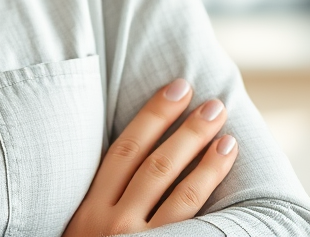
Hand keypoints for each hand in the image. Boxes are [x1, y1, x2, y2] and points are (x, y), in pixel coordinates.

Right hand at [64, 79, 237, 235]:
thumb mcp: (81, 227)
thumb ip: (104, 197)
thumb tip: (139, 157)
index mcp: (90, 207)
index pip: (126, 148)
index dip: (153, 114)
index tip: (177, 87)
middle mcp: (113, 223)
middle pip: (156, 165)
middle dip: (186, 130)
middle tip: (213, 104)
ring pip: (179, 196)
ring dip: (206, 163)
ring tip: (228, 139)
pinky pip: (192, 231)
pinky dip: (210, 205)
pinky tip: (228, 190)